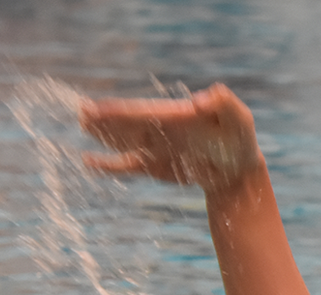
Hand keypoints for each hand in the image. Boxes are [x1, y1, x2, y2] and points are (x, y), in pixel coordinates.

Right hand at [79, 83, 264, 192]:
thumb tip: (199, 100)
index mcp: (173, 115)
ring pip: (122, 141)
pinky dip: (108, 166)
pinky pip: (126, 166)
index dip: (120, 111)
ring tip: (82, 124)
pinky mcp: (153, 167)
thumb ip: (224, 103)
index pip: (142, 112)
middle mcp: (158, 129)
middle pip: (126, 124)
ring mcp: (153, 148)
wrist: (237, 169)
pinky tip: (88, 163)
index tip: (98, 107)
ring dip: (103, 135)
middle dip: (105, 119)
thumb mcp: (239, 119)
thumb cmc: (239, 139)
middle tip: (81, 112)